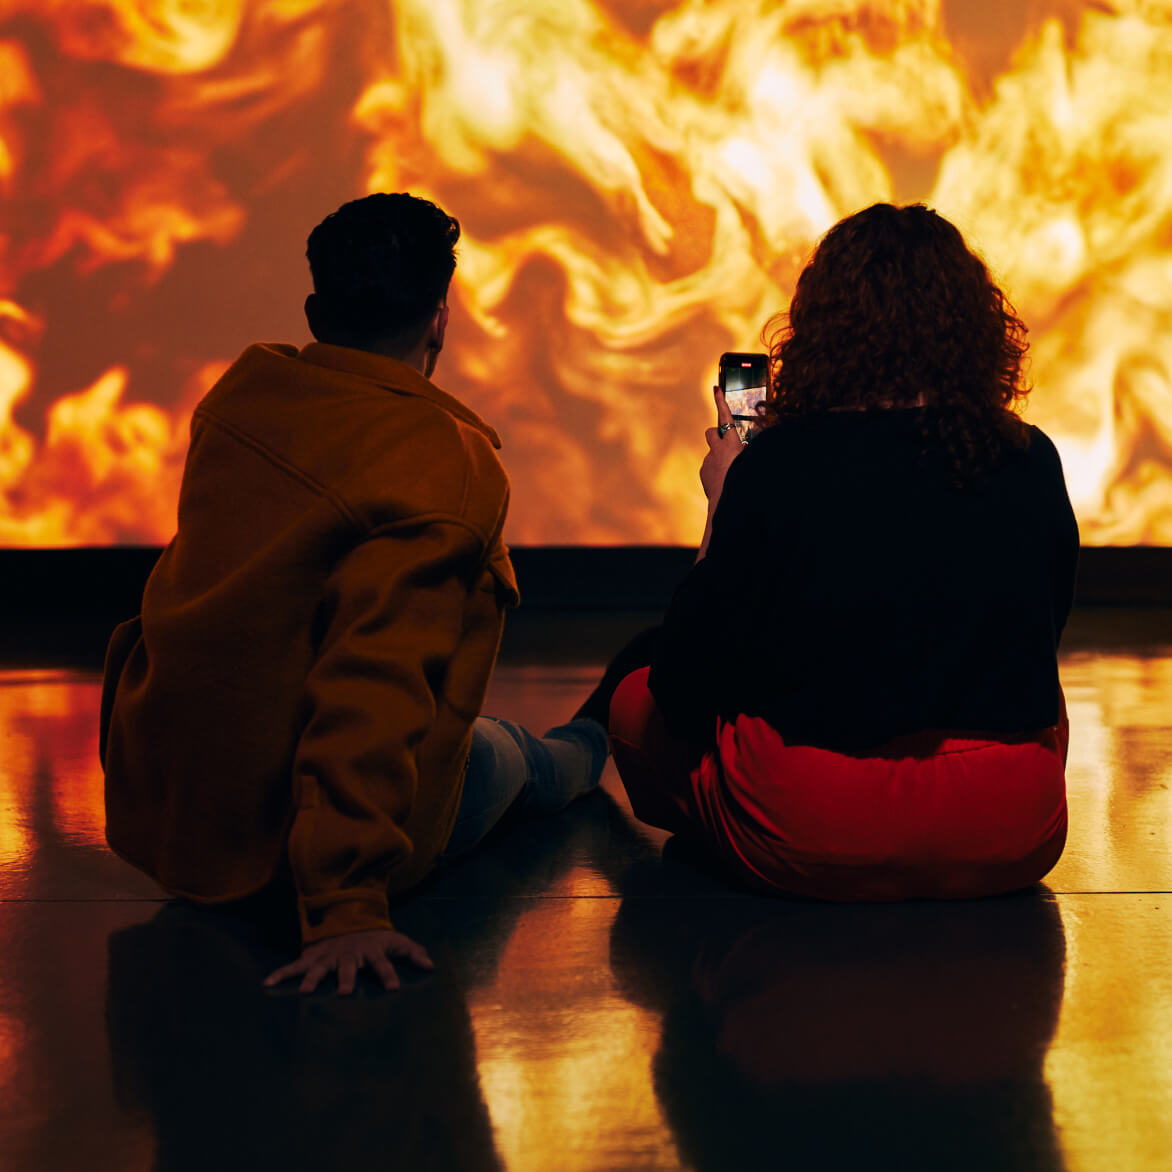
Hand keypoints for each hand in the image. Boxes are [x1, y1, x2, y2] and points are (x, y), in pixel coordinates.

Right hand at [263, 928, 433, 994]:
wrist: (347, 919)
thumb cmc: (375, 938)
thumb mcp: (396, 940)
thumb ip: (413, 952)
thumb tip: (431, 966)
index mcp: (371, 951)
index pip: (383, 964)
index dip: (388, 975)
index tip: (393, 988)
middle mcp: (349, 954)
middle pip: (349, 967)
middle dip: (346, 978)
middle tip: (344, 993)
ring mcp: (329, 956)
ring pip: (320, 967)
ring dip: (314, 978)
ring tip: (307, 992)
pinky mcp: (312, 957)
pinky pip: (294, 966)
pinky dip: (281, 973)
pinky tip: (268, 983)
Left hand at [700, 385, 744, 503]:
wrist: (727, 504)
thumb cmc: (744, 481)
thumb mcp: (753, 462)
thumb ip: (749, 451)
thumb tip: (747, 448)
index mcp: (731, 445)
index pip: (725, 417)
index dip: (720, 402)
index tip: (715, 388)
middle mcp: (716, 450)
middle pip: (711, 431)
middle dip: (717, 433)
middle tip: (727, 443)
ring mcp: (708, 461)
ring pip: (712, 452)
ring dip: (720, 457)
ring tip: (731, 471)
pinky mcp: (703, 472)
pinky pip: (710, 466)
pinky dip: (717, 470)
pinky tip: (724, 481)